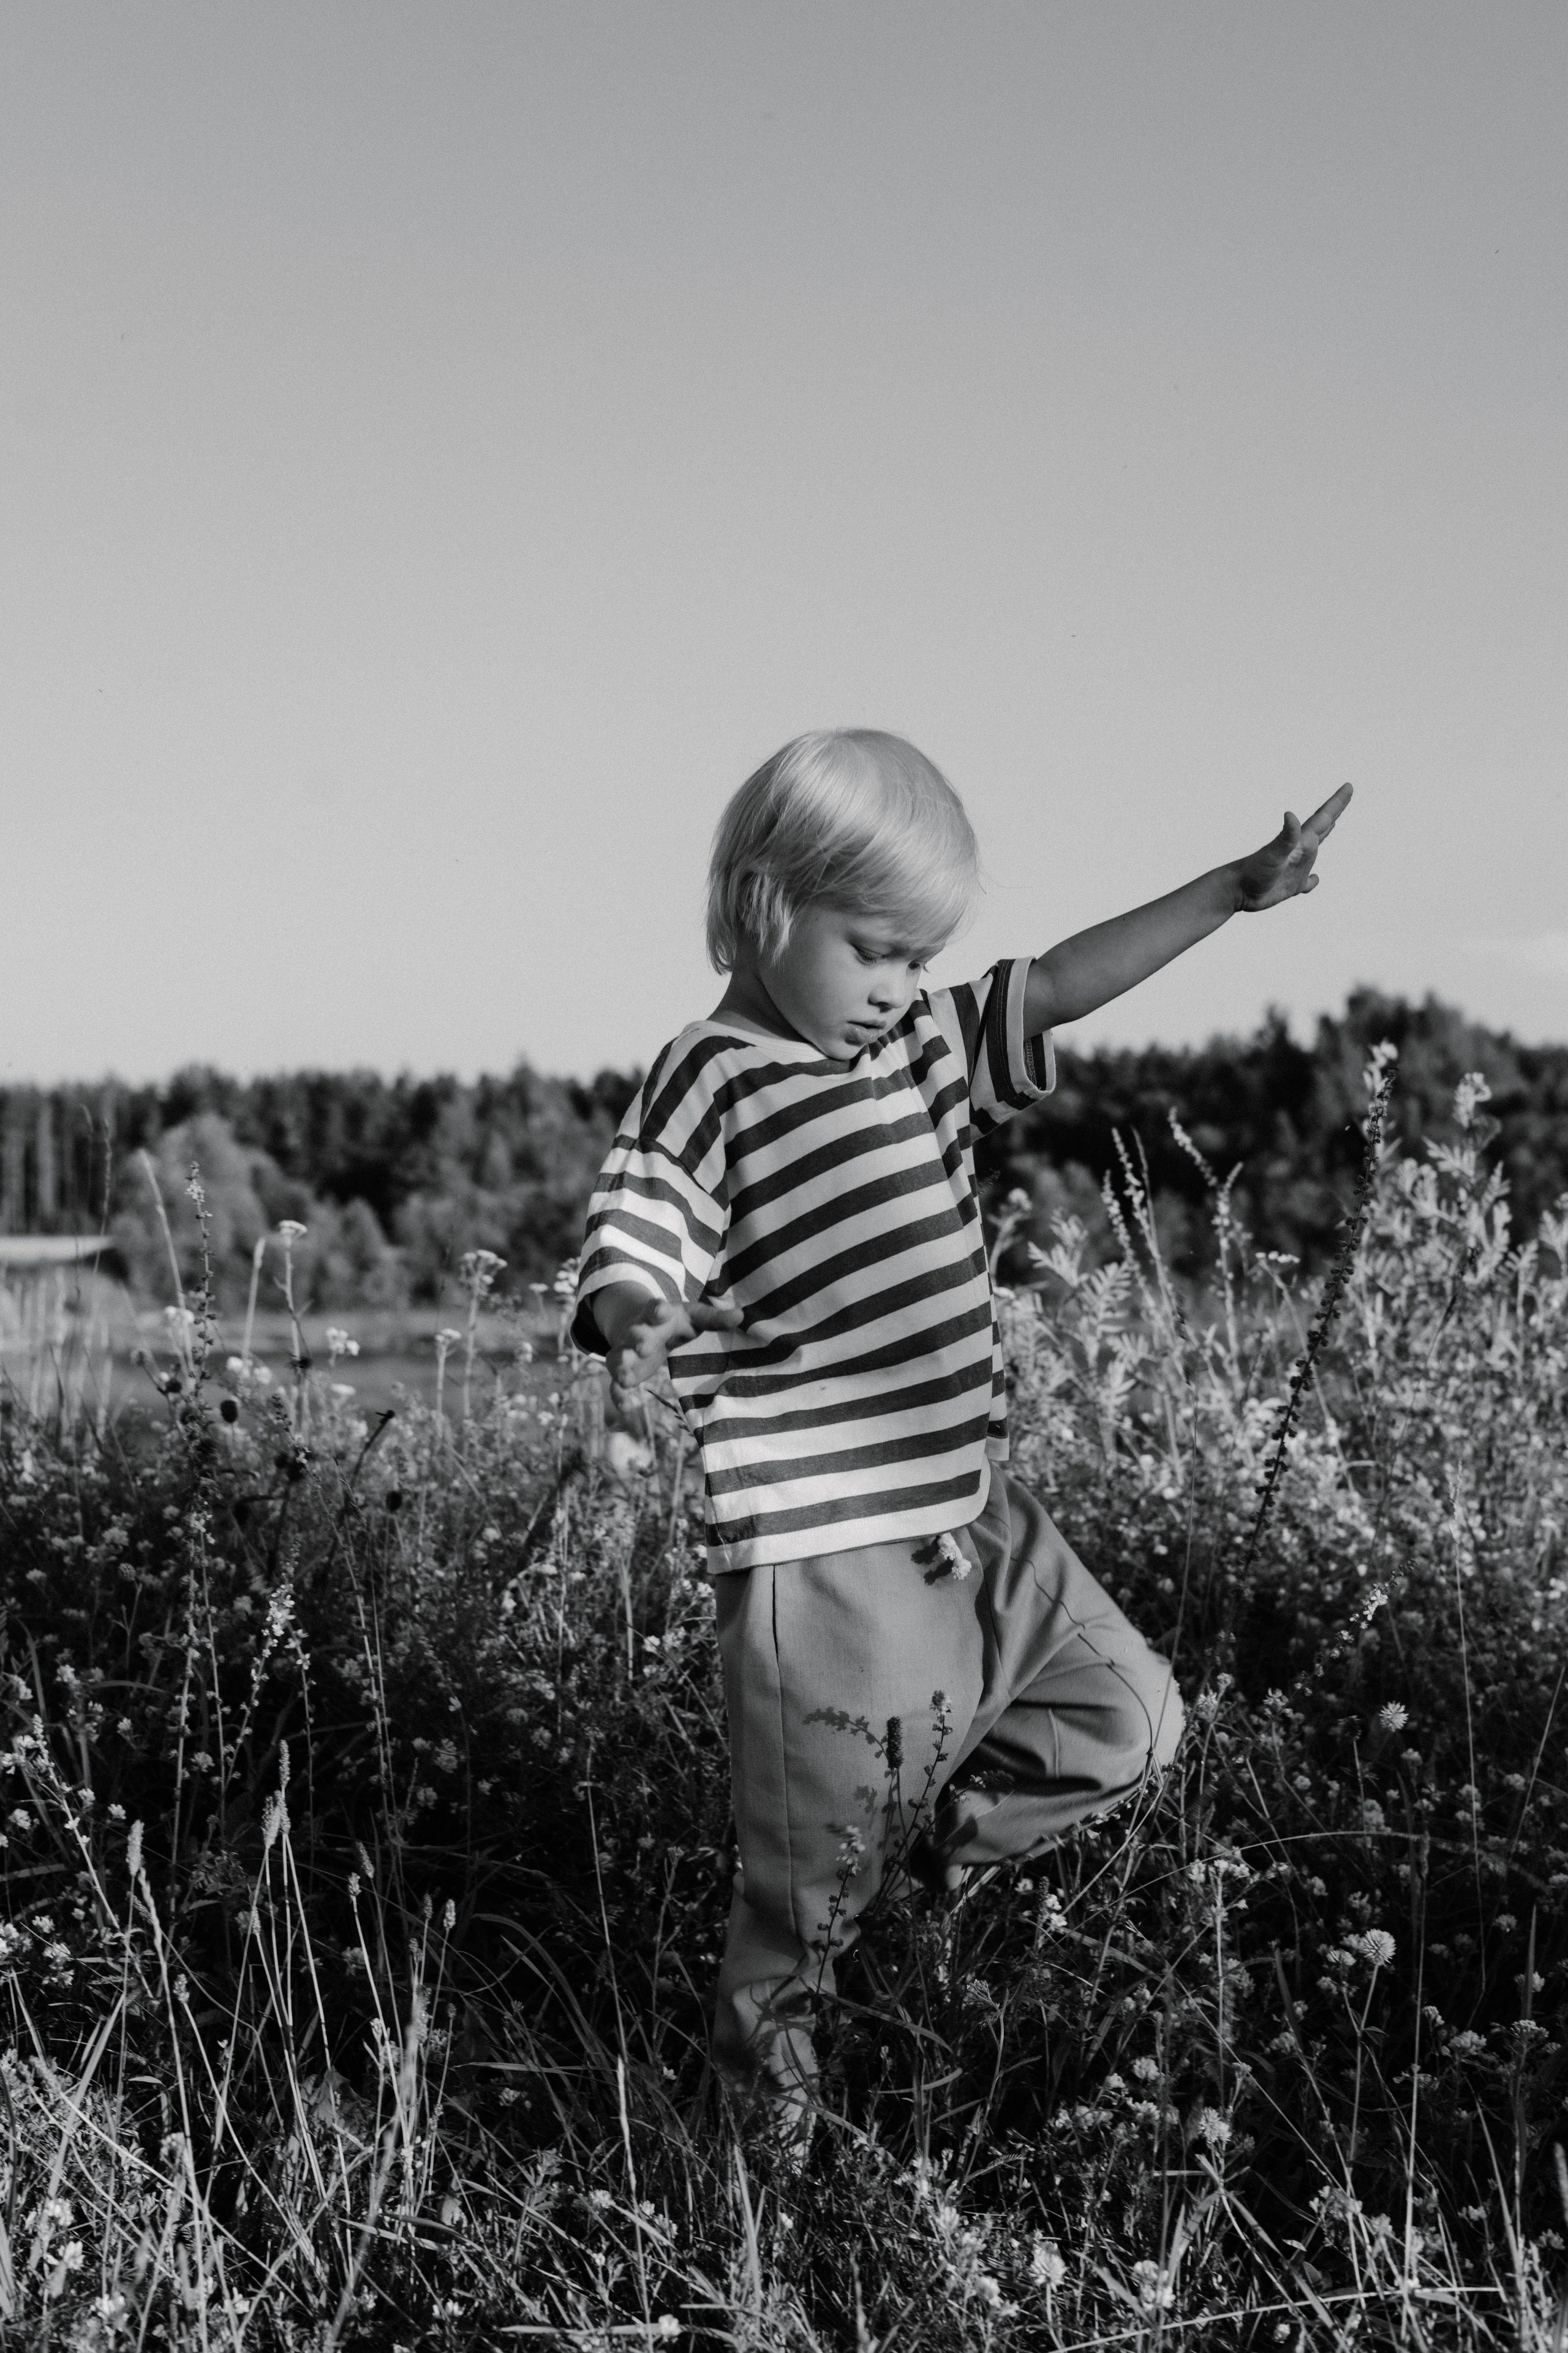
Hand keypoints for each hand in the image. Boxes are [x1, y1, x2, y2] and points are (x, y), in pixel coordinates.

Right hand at [606, 1295, 742, 1416]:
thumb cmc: (673, 1322)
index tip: (662, 1311)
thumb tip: (742, 1316)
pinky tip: (626, 1407)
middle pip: (634, 1334)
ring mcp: (627, 1352)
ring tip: (627, 1379)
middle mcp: (637, 1332)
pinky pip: (615, 1384)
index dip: (658, 1310)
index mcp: (656, 1314)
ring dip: (621, 1367)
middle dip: (638, 1340)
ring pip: (618, 1358)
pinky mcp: (625, 1371)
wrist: (638, 1326)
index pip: (655, 1308)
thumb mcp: (693, 1317)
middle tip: (644, 1347)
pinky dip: (619, 1395)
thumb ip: (715, 1318)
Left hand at [1233, 782, 1352, 911]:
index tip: (1348, 786)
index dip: (1337, 802)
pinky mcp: (1290, 886)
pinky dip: (1312, 881)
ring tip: (1332, 826)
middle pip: (1321, 827)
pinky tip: (1315, 880)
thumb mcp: (1273, 854)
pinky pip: (1306, 882)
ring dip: (1324, 836)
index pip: (1322, 818)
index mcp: (1299, 842)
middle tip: (1345, 796)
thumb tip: (1290, 814)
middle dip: (1334, 811)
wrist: (1236, 890)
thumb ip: (1286, 837)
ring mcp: (1295, 868)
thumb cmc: (1253, 872)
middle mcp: (1299, 852)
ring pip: (1314, 850)